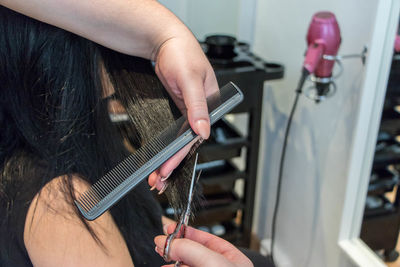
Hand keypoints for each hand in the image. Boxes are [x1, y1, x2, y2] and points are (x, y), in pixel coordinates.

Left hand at [148, 33, 218, 191]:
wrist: (165, 41)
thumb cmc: (182, 54)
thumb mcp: (190, 79)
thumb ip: (198, 107)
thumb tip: (204, 131)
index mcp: (212, 105)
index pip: (197, 137)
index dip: (181, 154)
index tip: (167, 168)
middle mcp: (202, 111)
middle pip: (189, 143)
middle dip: (174, 162)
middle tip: (159, 180)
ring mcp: (190, 112)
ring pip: (181, 141)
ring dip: (169, 158)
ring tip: (157, 177)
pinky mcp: (179, 110)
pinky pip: (174, 133)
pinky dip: (167, 146)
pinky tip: (160, 157)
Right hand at [154, 224, 252, 266]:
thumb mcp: (214, 262)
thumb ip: (192, 249)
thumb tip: (170, 242)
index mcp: (233, 260)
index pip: (208, 239)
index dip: (189, 232)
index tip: (172, 228)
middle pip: (194, 251)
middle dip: (177, 244)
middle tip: (162, 240)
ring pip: (186, 263)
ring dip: (172, 257)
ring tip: (162, 252)